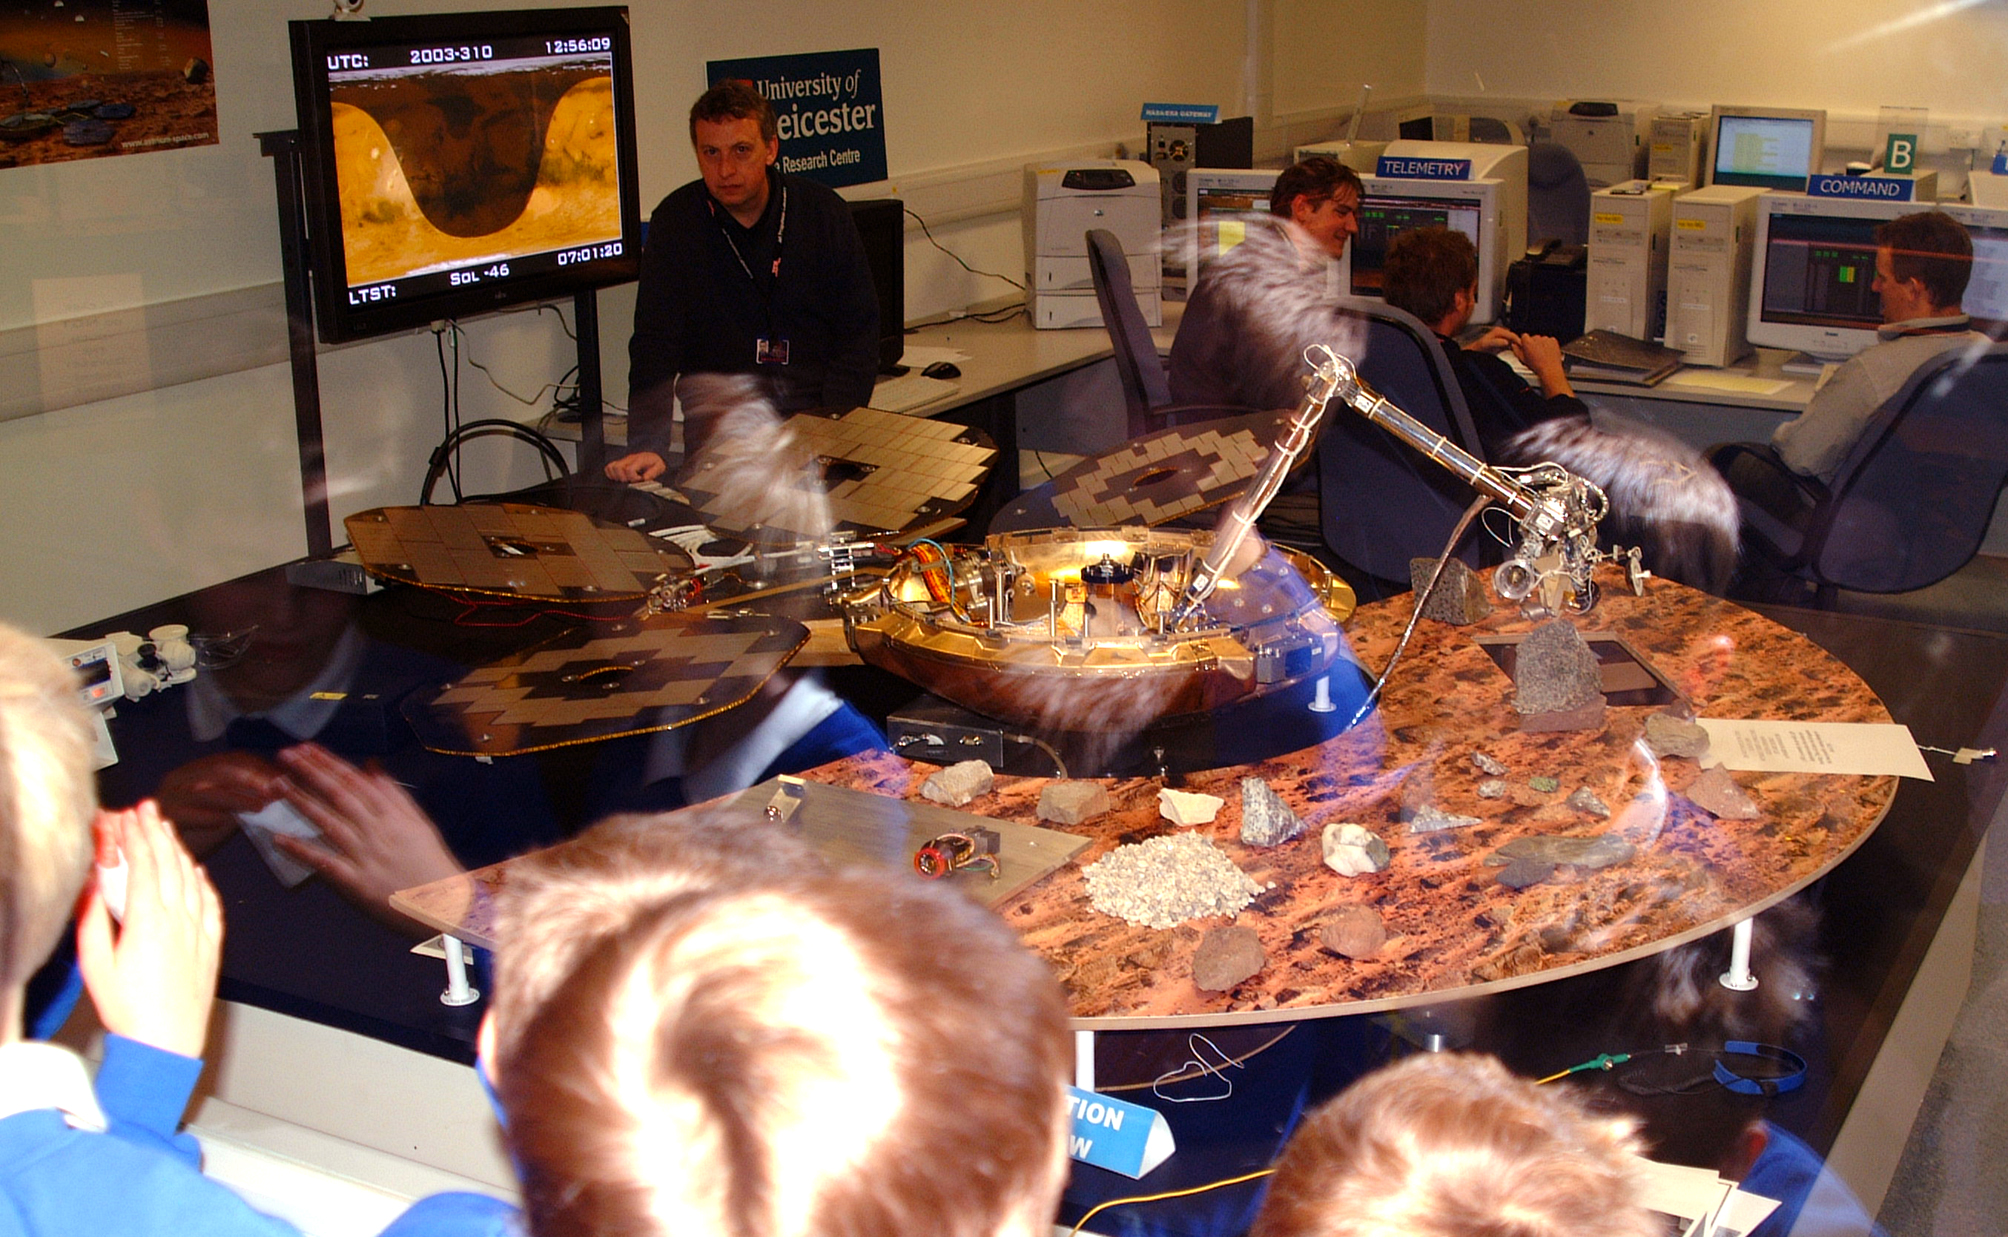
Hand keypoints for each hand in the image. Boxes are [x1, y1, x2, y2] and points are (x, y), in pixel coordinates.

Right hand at [76, 801, 221, 1058]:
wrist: (166, 1044)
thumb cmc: (127, 1010)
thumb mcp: (95, 965)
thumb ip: (92, 920)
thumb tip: (90, 886)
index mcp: (147, 922)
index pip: (143, 865)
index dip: (136, 836)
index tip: (129, 815)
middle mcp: (178, 920)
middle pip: (168, 864)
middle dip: (156, 832)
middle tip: (148, 809)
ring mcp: (199, 931)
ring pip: (191, 879)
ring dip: (178, 850)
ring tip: (166, 829)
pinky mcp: (211, 945)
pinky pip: (210, 903)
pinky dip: (202, 881)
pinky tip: (196, 870)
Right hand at [153, 750, 285, 854]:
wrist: (161, 855)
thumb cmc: (198, 832)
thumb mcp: (228, 810)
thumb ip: (247, 797)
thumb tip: (281, 788)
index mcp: (197, 771)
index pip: (233, 759)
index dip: (261, 767)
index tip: (284, 779)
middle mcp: (181, 778)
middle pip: (220, 771)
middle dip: (252, 779)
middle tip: (276, 790)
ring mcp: (168, 795)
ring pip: (205, 790)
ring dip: (235, 798)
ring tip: (260, 807)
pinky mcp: (160, 816)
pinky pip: (185, 813)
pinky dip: (207, 817)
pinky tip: (227, 823)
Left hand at [271, 744, 464, 933]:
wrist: (444, 904)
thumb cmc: (431, 863)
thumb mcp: (418, 822)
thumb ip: (394, 794)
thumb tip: (370, 765)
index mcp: (393, 814)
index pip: (356, 781)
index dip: (329, 763)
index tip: (307, 748)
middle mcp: (377, 830)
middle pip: (339, 795)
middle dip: (310, 773)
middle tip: (286, 754)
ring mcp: (365, 855)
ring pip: (329, 822)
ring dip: (302, 802)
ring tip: (277, 784)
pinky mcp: (356, 882)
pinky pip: (325, 862)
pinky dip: (302, 851)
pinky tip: (279, 839)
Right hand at [604, 451, 666, 482]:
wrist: (653, 455)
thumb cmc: (655, 462)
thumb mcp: (659, 466)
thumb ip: (653, 473)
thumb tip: (644, 479)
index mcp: (639, 460)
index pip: (629, 469)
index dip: (632, 478)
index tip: (639, 480)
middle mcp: (629, 459)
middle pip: (617, 468)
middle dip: (623, 478)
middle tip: (630, 481)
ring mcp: (623, 461)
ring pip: (611, 467)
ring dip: (616, 476)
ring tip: (625, 480)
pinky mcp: (619, 463)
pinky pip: (609, 467)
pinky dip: (611, 474)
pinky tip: (619, 478)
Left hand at [1463, 325, 1520, 353]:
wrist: (1476, 352)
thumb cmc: (1479, 348)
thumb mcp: (1487, 344)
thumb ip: (1497, 342)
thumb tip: (1506, 342)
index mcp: (1499, 331)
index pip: (1512, 334)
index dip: (1518, 340)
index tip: (1523, 346)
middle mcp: (1501, 333)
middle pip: (1515, 337)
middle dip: (1520, 343)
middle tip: (1525, 350)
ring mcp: (1503, 338)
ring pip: (1514, 341)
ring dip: (1518, 346)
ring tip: (1522, 352)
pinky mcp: (1503, 344)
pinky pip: (1512, 345)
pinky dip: (1515, 349)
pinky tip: (1517, 353)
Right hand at [1510, 333, 1575, 397]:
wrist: (1550, 369)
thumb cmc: (1537, 366)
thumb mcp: (1522, 360)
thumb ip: (1516, 350)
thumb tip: (1514, 345)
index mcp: (1527, 342)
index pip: (1524, 336)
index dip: (1525, 342)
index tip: (1526, 347)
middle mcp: (1537, 338)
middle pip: (1533, 337)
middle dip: (1534, 344)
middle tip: (1535, 353)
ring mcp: (1546, 339)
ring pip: (1542, 339)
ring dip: (1542, 344)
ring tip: (1542, 354)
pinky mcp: (1553, 340)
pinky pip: (1550, 340)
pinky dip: (1549, 345)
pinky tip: (1548, 352)